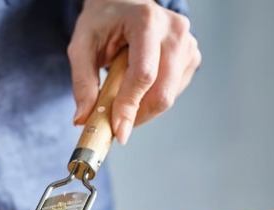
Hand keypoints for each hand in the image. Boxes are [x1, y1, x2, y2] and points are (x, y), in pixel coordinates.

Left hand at [68, 0, 200, 143]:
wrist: (123, 5)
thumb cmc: (102, 22)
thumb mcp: (82, 45)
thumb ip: (82, 82)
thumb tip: (83, 119)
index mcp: (146, 21)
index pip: (144, 74)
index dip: (130, 106)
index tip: (119, 132)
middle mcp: (174, 31)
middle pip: (162, 92)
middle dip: (137, 115)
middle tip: (115, 125)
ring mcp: (188, 44)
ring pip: (168, 97)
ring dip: (143, 109)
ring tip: (122, 92)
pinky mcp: (192, 57)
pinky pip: (173, 93)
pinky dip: (151, 100)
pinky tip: (138, 85)